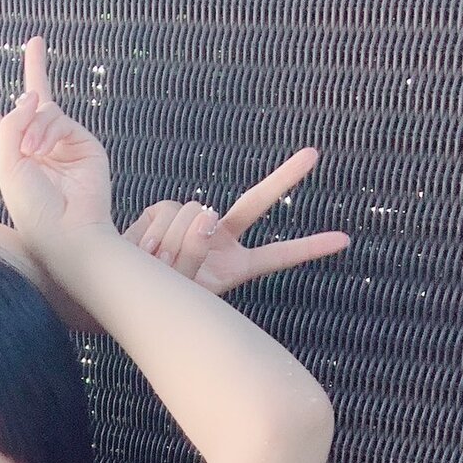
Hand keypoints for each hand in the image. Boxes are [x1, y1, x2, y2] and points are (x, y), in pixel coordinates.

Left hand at [0, 34, 112, 254]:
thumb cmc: (33, 210)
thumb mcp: (7, 165)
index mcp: (14, 164)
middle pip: (33, 106)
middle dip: (34, 72)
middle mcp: (39, 152)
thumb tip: (33, 96)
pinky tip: (42, 150)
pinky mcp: (84, 144)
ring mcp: (63, 147)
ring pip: (44, 111)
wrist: (69, 234)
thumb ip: (12, 124)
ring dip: (32, 127)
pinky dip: (48, 130)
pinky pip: (60, 119)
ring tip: (30, 152)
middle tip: (34, 42)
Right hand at [122, 148, 349, 296]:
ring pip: (195, 211)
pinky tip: (141, 250)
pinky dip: (150, 230)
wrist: (117, 294)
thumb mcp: (181, 296)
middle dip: (283, 179)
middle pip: (253, 204)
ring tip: (154, 269)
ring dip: (170, 241)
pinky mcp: (166, 212)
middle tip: (314, 154)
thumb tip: (207, 211)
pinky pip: (164, 208)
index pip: (276, 256)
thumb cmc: (154, 307)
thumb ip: (195, 257)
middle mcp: (219, 240)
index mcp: (232, 268)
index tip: (344, 240)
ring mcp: (194, 224)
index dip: (307, 249)